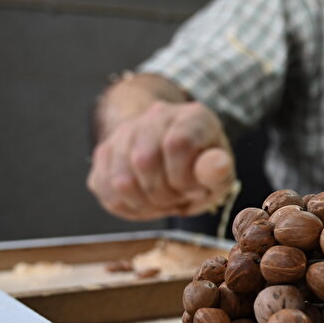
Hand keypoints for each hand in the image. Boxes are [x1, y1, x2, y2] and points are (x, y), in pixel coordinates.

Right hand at [87, 100, 233, 220]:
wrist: (175, 156)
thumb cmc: (201, 167)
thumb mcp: (219, 171)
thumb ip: (219, 171)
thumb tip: (218, 165)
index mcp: (192, 116)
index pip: (176, 143)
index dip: (184, 177)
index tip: (195, 189)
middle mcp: (155, 116)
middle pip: (143, 160)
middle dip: (164, 194)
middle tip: (179, 197)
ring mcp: (125, 132)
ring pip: (121, 180)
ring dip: (145, 203)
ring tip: (164, 200)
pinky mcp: (104, 153)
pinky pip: (106, 190)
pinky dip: (128, 206)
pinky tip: (146, 201)